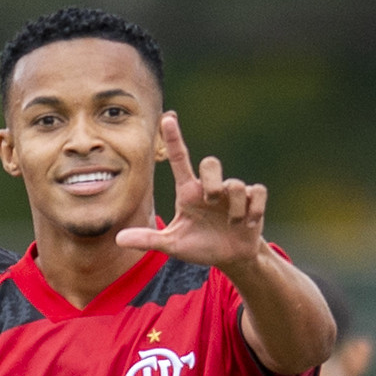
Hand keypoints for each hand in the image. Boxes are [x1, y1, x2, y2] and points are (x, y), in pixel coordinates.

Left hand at [116, 115, 266, 273]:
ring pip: (235, 184)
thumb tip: (118, 239)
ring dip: (234, 210)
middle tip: (212, 202)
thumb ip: (149, 240)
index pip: (179, 159)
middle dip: (213, 182)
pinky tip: (247, 224)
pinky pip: (256, 192)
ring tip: (232, 225)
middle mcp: (210, 188)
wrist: (231, 257)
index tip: (166, 118)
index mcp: (189, 192)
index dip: (173, 138)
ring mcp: (233, 193)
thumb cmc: (200, 245)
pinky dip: (253, 211)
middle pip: (211, 163)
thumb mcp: (173, 245)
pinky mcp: (252, 200)